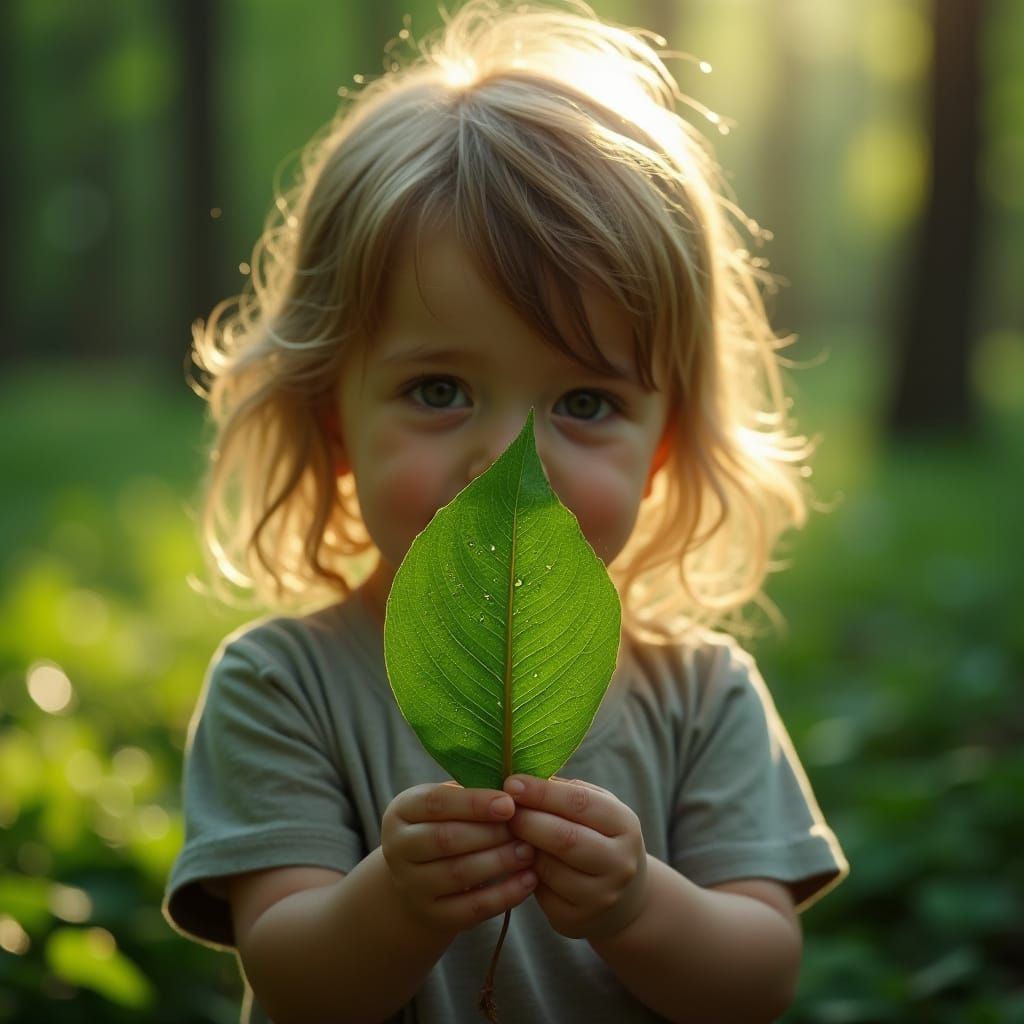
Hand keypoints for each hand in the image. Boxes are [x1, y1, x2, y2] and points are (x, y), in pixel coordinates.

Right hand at [381, 782, 537, 934]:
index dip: (474, 803)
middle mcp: (398, 849)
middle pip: (446, 840)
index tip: (509, 803)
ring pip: (459, 874)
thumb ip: (473, 791)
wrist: (418, 882)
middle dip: (490, 833)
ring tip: (529, 851)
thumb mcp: (447, 804)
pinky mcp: (433, 916)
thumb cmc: (444, 826)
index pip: (436, 803)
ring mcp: (412, 886)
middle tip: (526, 828)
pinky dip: (504, 895)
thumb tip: (518, 783)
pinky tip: (529, 881)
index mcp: (402, 811)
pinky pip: (472, 908)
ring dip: (500, 862)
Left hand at [504, 774, 649, 939]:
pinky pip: (539, 894)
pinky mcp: (577, 920)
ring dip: (522, 848)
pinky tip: (518, 862)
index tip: (511, 783)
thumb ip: (565, 793)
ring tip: (509, 833)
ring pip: (548, 868)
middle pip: (564, 838)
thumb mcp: (597, 810)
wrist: (624, 898)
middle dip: (527, 820)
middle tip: (502, 810)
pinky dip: (524, 874)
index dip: (541, 792)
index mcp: (625, 825)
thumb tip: (521, 780)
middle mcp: (620, 863)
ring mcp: (601, 896)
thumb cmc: (599, 838)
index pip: (579, 802)